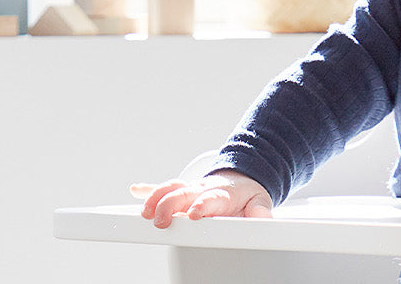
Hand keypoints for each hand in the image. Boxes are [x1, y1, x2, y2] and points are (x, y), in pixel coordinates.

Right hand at [132, 169, 272, 228]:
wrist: (243, 178)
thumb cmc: (248, 194)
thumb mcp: (259, 202)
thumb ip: (260, 212)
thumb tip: (264, 220)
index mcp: (222, 194)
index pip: (210, 199)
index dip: (201, 206)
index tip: (194, 215)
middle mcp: (203, 189)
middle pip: (183, 195)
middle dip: (170, 207)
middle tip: (161, 221)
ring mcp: (191, 188)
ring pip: (170, 189)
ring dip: (156, 199)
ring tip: (146, 213)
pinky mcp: (183, 189)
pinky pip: (164, 187)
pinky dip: (149, 189)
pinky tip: (136, 190)